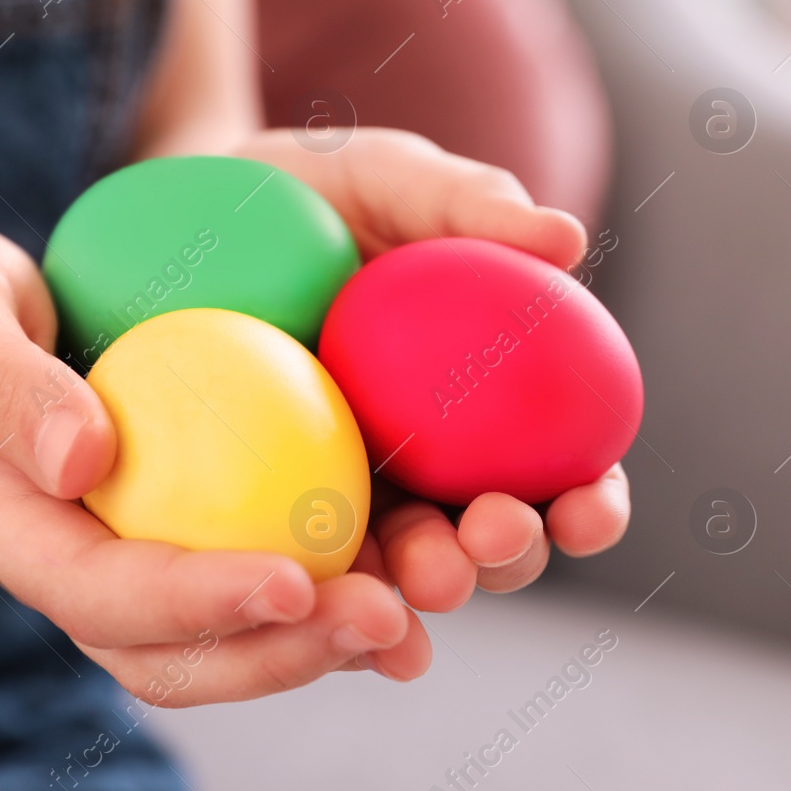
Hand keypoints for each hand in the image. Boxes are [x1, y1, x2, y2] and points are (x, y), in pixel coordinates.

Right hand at [0, 216, 429, 703]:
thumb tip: (84, 460)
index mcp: (10, 530)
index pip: (98, 593)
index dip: (193, 602)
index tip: (292, 582)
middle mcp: (81, 564)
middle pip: (178, 650)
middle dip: (285, 651)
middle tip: (391, 620)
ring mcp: (137, 551)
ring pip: (234, 631)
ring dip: (333, 633)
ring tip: (432, 602)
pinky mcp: (190, 521)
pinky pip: (268, 564)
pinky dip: (346, 571)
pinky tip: (426, 553)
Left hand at [243, 128, 631, 615]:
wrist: (197, 205)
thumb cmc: (316, 189)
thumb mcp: (389, 178)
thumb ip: (469, 203)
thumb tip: (567, 240)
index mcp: (491, 400)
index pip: (565, 470)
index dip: (592, 504)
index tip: (589, 506)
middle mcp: (435, 462)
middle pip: (493, 539)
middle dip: (510, 559)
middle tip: (494, 531)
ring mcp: (354, 494)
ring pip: (404, 568)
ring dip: (428, 585)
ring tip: (425, 575)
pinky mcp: (275, 511)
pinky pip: (308, 562)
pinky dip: (329, 595)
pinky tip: (335, 612)